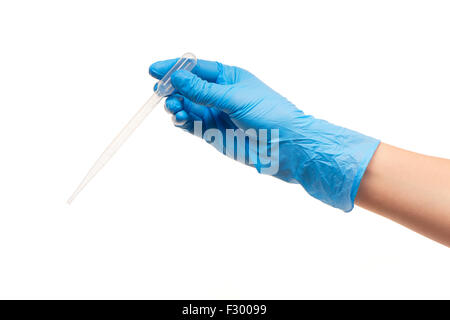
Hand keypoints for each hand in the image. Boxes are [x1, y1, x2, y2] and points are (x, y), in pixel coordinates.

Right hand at [149, 58, 379, 211]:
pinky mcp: (213, 134)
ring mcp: (215, 114)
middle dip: (172, 89)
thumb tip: (177, 77)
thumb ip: (204, 90)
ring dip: (176, 106)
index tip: (154, 70)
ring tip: (174, 109)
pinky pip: (190, 125)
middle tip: (161, 93)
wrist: (285, 147)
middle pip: (187, 88)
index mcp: (228, 77)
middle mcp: (219, 94)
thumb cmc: (269, 114)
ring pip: (186, 107)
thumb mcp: (234, 98)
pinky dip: (181, 122)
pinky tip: (178, 120)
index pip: (195, 68)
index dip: (174, 68)